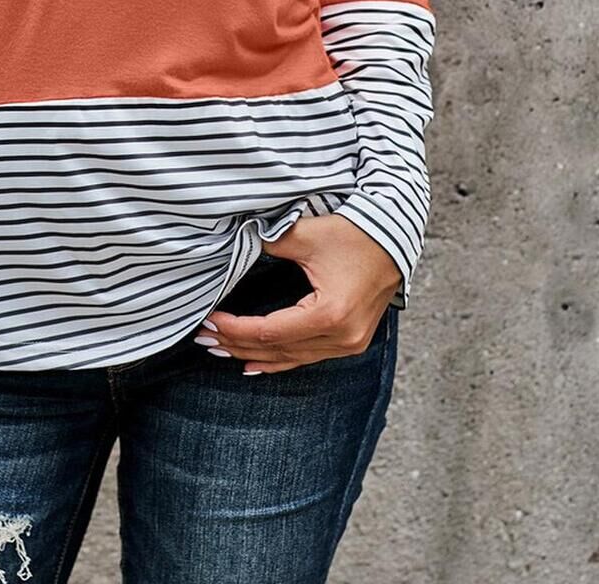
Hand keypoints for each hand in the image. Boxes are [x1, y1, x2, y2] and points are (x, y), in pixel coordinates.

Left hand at [198, 214, 402, 375]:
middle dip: (237, 344)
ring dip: (254, 355)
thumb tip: (242, 244)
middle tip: (203, 338)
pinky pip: (308, 357)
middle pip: (278, 350)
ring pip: (291, 357)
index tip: (208, 322)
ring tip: (220, 350)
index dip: (235, 329)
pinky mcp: (352, 340)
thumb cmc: (355, 233)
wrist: (395, 237)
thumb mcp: (308, 235)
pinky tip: (254, 365)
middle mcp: (342, 337)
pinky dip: (280, 360)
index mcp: (331, 314)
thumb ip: (271, 243)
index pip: (270, 331)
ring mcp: (349, 343)